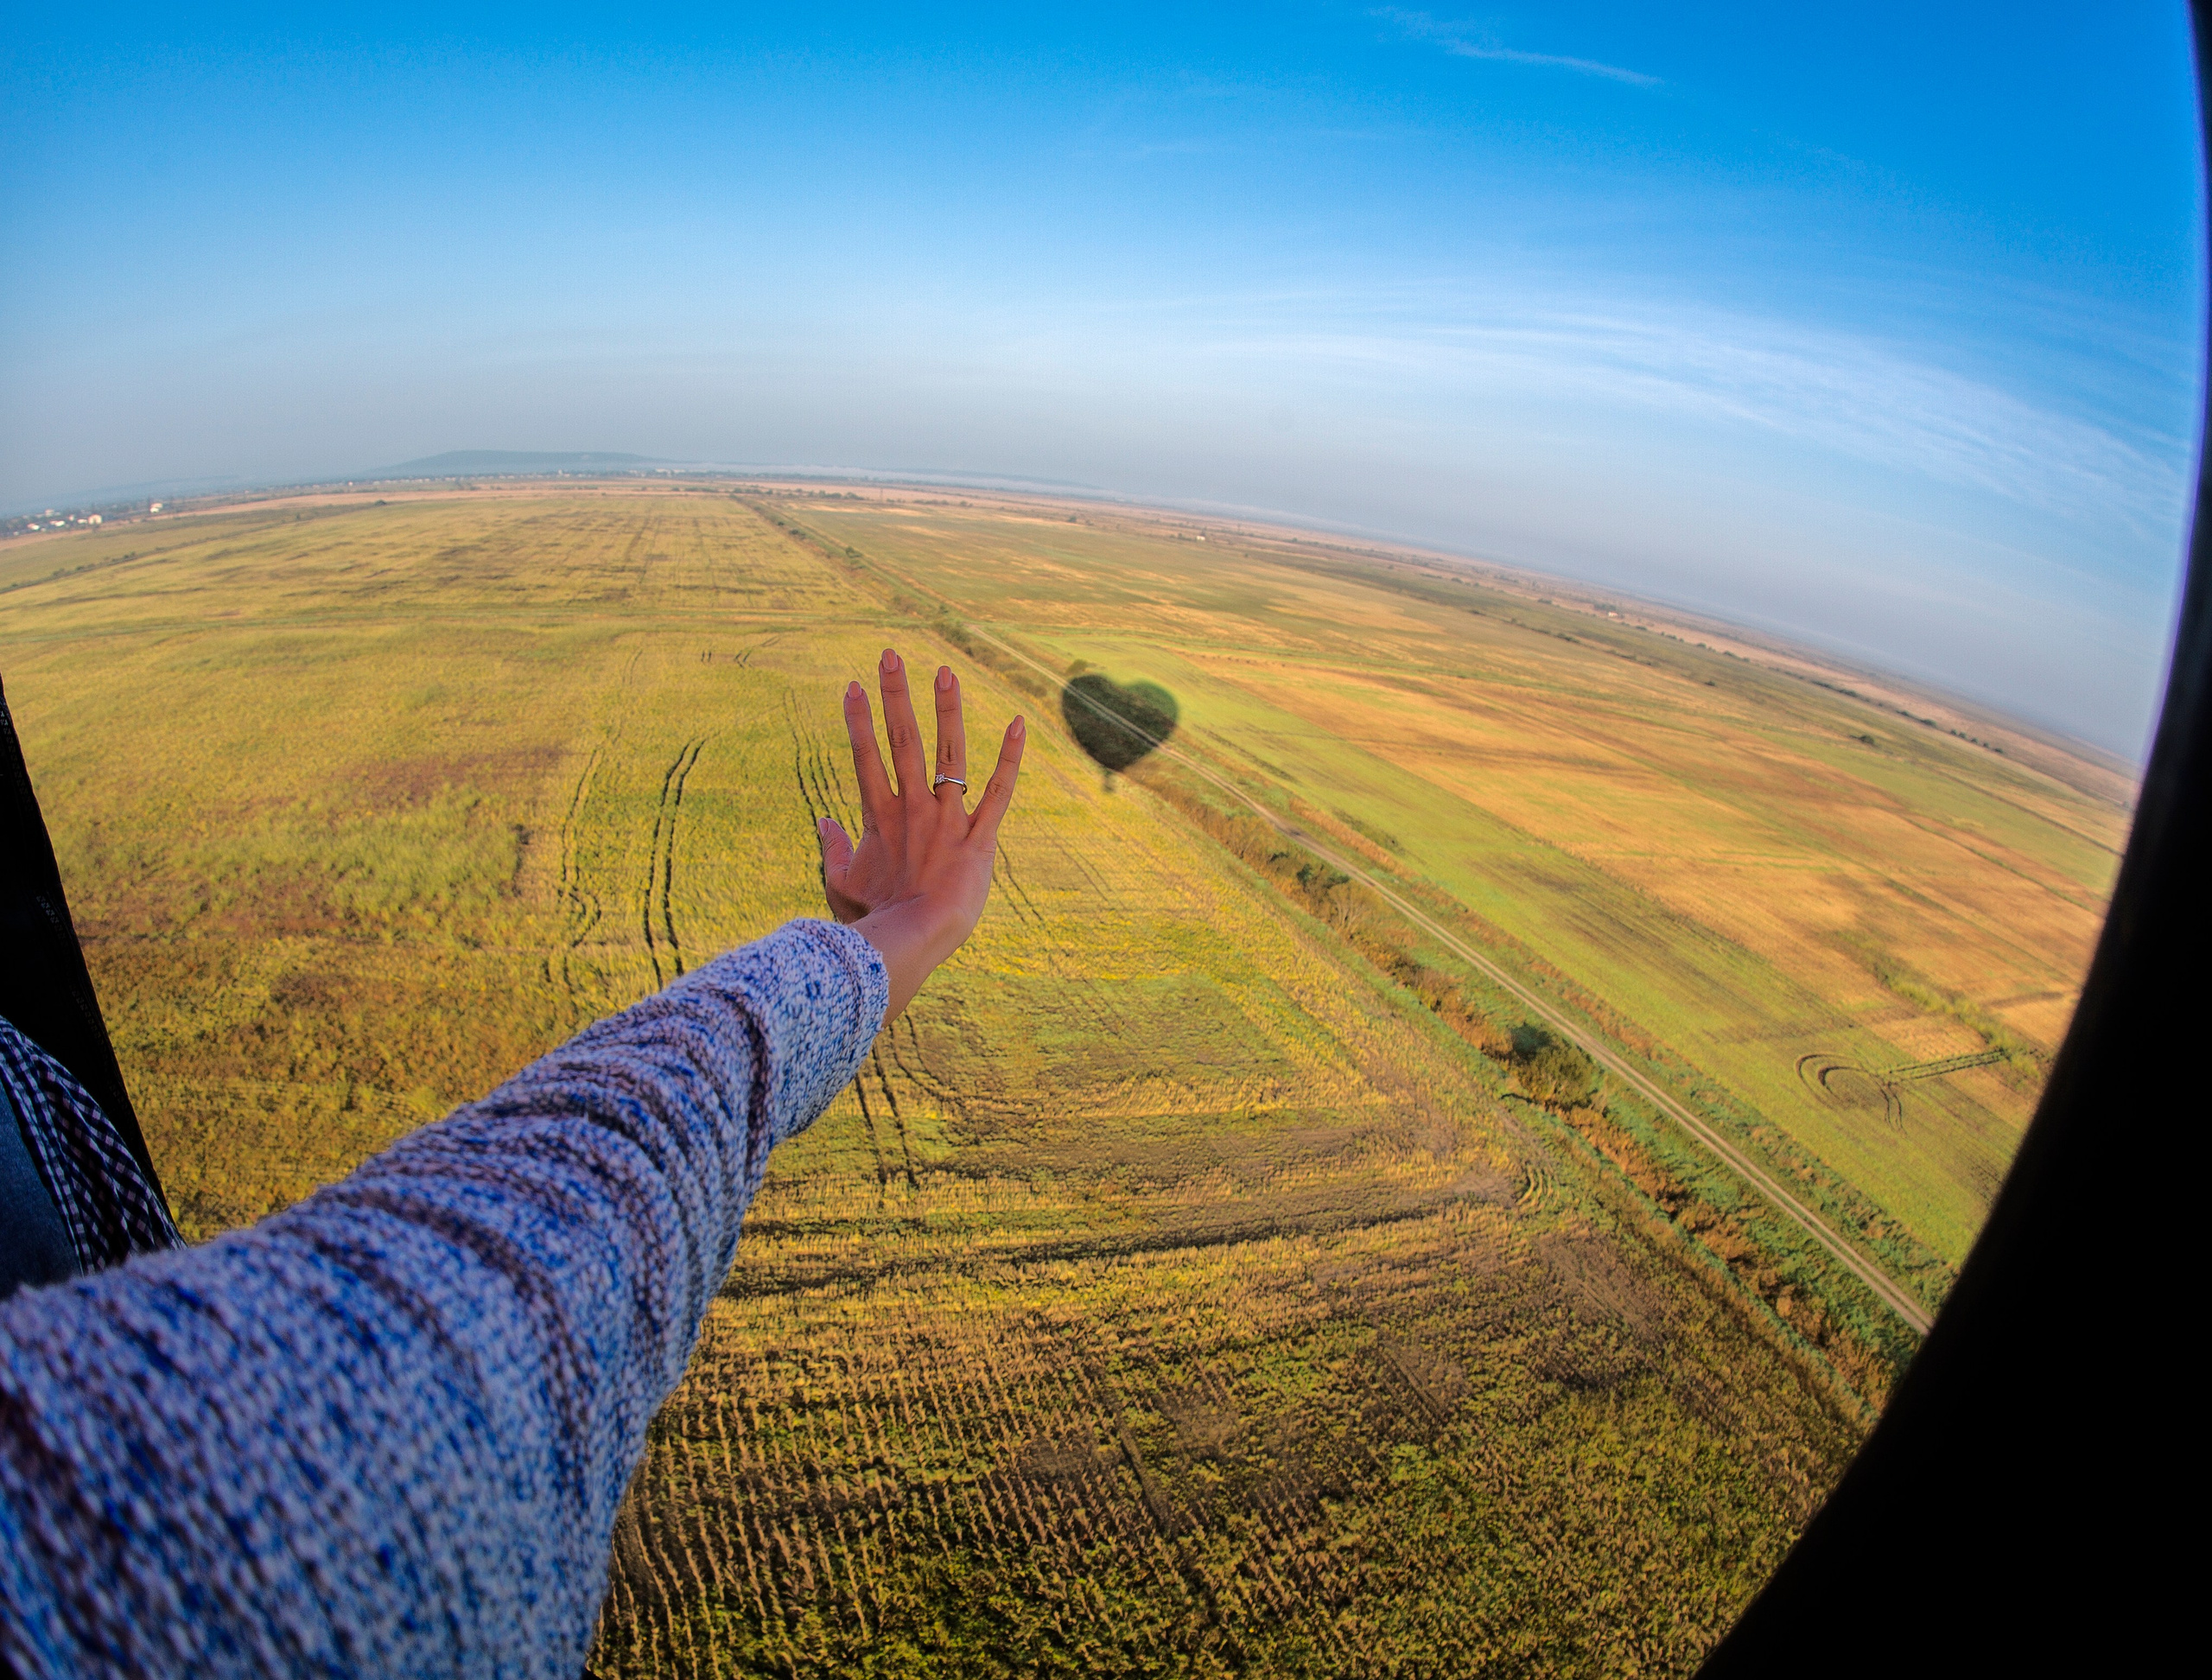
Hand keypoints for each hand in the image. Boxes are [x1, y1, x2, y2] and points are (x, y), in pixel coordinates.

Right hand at [817, 648, 1025, 1021]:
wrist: (909, 944)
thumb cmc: (874, 922)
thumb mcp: (842, 884)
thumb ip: (833, 848)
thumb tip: (822, 820)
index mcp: (880, 818)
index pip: (866, 757)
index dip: (858, 722)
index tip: (851, 687)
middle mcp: (914, 810)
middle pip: (902, 741)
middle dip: (894, 696)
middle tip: (889, 655)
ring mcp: (947, 820)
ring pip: (947, 754)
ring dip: (945, 710)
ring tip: (944, 671)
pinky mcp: (980, 839)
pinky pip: (998, 792)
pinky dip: (1010, 758)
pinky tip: (1018, 722)